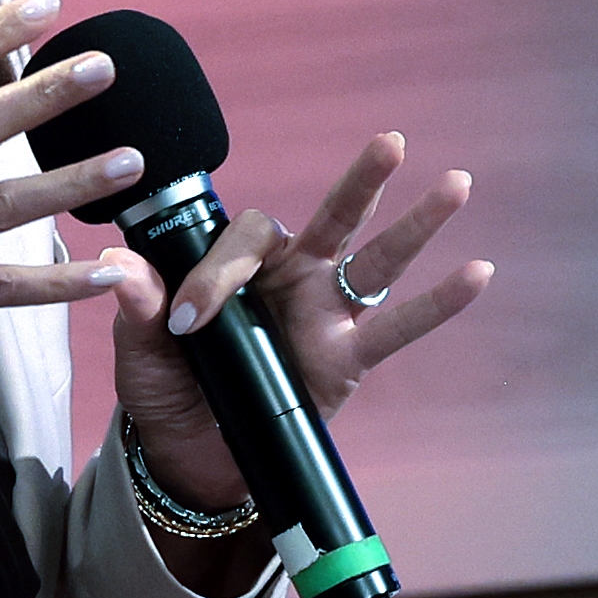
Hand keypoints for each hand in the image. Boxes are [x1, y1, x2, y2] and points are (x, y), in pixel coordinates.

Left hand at [109, 131, 495, 523]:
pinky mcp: (349, 357)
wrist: (194, 455)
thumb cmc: (170, 391)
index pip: (245, 241)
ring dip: (418, 223)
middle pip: (334, 217)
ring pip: (378, 260)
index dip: (217, 273)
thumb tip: (118, 261)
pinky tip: (479, 272)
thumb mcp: (141, 351)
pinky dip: (440, 303)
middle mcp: (292, 276)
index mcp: (241, 265)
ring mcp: (327, 313)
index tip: (186, 319)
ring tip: (457, 182)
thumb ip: (141, 306)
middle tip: (391, 143)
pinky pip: (399, 328)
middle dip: (362, 182)